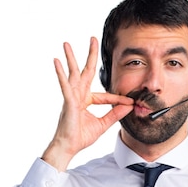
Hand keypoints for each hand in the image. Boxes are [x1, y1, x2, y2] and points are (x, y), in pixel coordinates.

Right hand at [42, 37, 133, 170]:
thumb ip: (114, 115)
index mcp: (86, 101)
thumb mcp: (102, 125)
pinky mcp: (68, 102)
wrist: (68, 147)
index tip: (130, 101)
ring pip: (72, 74)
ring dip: (70, 58)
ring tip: (67, 43)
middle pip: (86, 72)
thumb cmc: (80, 137)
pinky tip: (57, 62)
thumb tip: (129, 107)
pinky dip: (61, 74)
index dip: (118, 98)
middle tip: (93, 39)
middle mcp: (78, 96)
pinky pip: (65, 86)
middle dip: (90, 56)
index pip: (104, 95)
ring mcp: (72, 98)